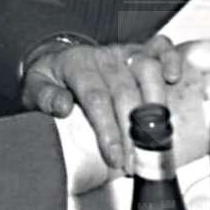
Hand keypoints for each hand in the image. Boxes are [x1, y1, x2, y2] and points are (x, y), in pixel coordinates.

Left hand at [23, 40, 169, 176]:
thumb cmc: (51, 80)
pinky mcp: (139, 50)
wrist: (59, 59)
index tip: (115, 158)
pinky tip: (174, 79)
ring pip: (147, 69)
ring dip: (156, 104)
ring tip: (158, 137)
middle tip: (135, 162)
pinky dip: (171, 59)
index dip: (108, 130)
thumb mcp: (34, 88)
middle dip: (133, 132)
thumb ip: (44, 97)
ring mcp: (123, 51)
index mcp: (76, 65)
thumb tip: (63, 107)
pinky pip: (160, 47)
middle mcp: (103, 57)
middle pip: (125, 92)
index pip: (96, 98)